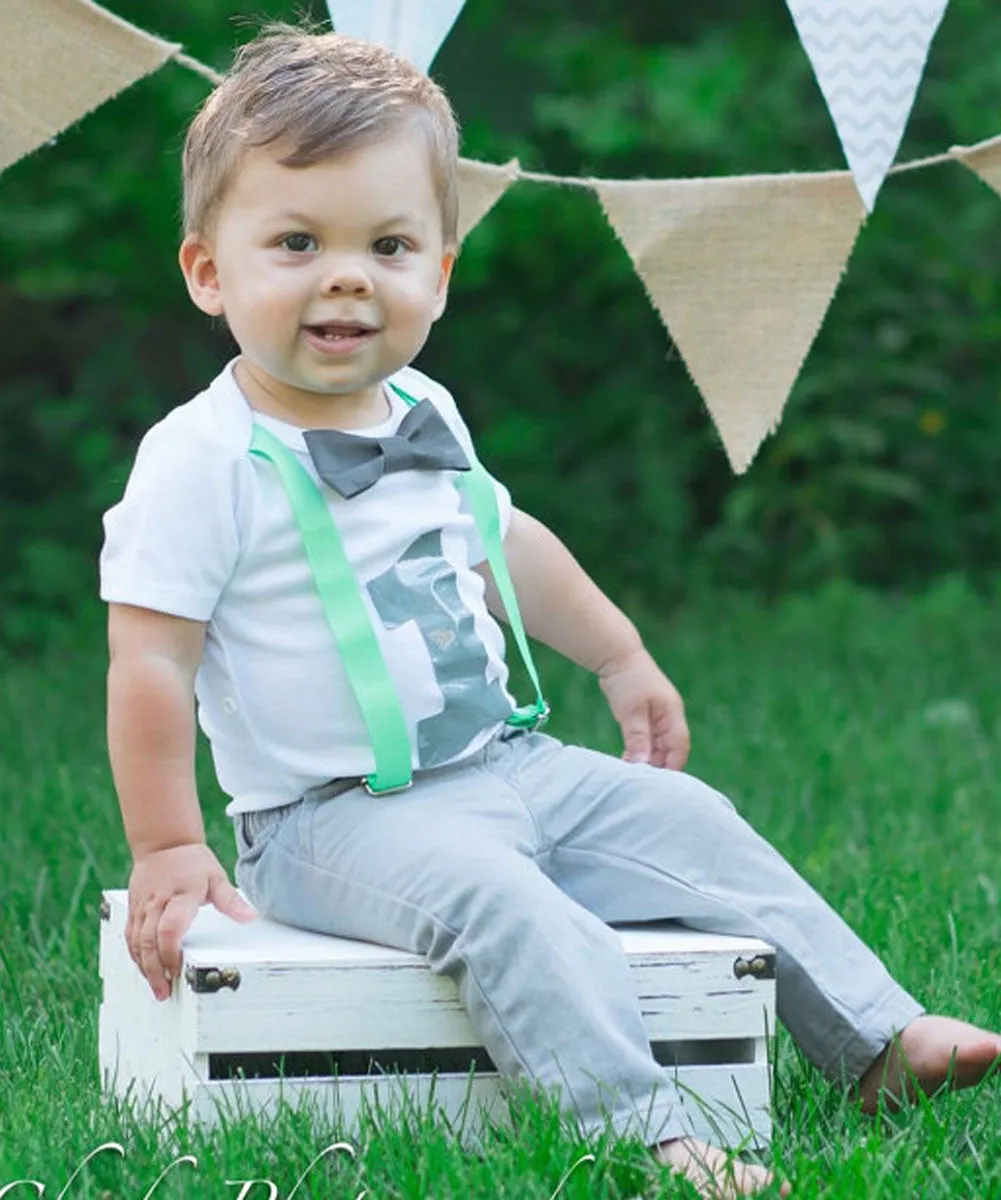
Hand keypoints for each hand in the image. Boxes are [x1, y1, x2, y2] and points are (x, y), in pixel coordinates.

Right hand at [126, 843, 255, 1000]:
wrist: (164, 843)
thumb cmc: (192, 861)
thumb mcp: (217, 877)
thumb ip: (231, 900)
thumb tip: (250, 917)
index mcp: (180, 895)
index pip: (170, 929)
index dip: (171, 953)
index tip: (178, 970)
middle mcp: (157, 903)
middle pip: (148, 941)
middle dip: (155, 970)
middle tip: (164, 991)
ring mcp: (142, 907)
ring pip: (135, 942)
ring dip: (143, 967)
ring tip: (156, 987)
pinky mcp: (133, 909)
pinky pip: (129, 936)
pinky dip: (135, 956)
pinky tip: (145, 969)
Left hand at [598, 648, 690, 769]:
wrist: (616, 657)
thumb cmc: (627, 681)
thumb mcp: (632, 712)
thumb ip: (638, 738)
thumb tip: (642, 764)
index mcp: (672, 714)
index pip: (679, 747)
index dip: (672, 765)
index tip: (658, 783)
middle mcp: (669, 718)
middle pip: (669, 750)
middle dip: (658, 766)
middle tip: (640, 781)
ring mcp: (658, 718)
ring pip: (657, 747)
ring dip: (647, 760)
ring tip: (632, 773)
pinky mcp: (645, 718)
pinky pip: (647, 740)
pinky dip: (640, 751)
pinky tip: (627, 760)